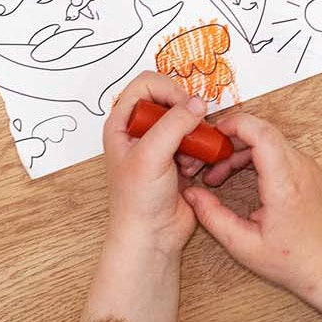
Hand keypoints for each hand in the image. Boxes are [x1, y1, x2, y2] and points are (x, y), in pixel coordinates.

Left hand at [83, 75, 213, 321]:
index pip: (146, 85)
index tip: (182, 106)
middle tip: (191, 130)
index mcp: (122, 124)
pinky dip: (200, 152)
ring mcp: (160, 145)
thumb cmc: (137, 201)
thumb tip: (198, 104)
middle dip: (185, 114)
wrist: (152, 237)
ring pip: (187, 121)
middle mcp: (140, 131)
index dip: (167, 89)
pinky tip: (191, 170)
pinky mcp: (178, 159)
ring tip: (188, 158)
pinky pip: (197, 141)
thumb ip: (174, 124)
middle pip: (170, 100)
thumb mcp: (150, 155)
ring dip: (194, 136)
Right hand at [184, 112, 321, 321]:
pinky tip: (239, 178)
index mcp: (285, 185)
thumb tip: (190, 194)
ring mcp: (307, 167)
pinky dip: (256, 157)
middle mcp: (300, 169)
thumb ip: (212, 217)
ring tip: (217, 177)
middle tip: (208, 161)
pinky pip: (279, 150)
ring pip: (269, 140)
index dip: (236, 125)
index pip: (263, 134)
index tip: (212, 134)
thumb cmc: (291, 261)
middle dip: (231, 139)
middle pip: (263, 131)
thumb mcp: (243, 245)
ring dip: (241, 150)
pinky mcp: (308, 170)